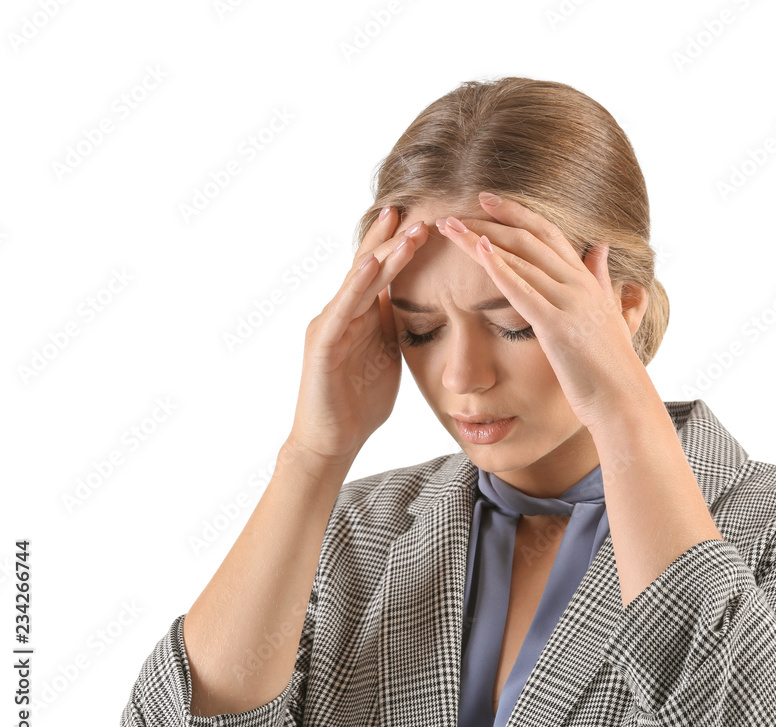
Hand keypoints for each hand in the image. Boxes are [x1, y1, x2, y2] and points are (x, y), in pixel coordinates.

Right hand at [286, 207, 427, 471]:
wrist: (333, 442)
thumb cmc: (360, 402)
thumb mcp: (387, 354)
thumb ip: (395, 325)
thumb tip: (418, 300)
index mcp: (360, 315)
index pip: (383, 273)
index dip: (402, 247)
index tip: (428, 220)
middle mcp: (341, 313)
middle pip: (370, 268)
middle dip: (394, 240)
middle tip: (420, 211)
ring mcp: (329, 326)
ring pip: (358, 282)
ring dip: (382, 254)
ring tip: (404, 227)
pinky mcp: (322, 345)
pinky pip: (341, 309)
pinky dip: (356, 285)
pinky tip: (371, 264)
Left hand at [436, 193, 651, 432]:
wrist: (622, 400)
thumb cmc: (611, 366)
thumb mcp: (610, 314)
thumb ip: (601, 280)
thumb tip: (600, 247)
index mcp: (587, 281)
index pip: (548, 234)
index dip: (517, 214)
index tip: (488, 201)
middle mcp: (579, 284)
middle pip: (529, 238)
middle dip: (490, 221)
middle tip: (456, 210)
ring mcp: (569, 303)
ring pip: (520, 258)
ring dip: (480, 239)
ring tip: (450, 227)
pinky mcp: (557, 326)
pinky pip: (523, 290)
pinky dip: (500, 267)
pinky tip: (478, 250)